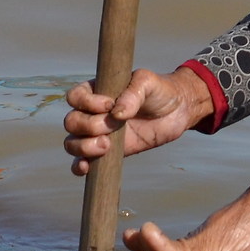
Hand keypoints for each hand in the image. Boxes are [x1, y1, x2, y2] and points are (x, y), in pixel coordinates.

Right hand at [63, 66, 211, 176]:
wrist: (177, 110)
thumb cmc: (159, 90)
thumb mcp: (148, 82)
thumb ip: (132, 93)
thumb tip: (117, 114)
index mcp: (97, 91)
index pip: (75, 97)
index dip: (86, 103)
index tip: (109, 105)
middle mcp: (92, 112)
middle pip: (72, 122)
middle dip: (89, 126)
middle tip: (114, 125)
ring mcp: (97, 134)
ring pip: (73, 143)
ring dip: (84, 147)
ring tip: (106, 146)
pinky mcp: (105, 152)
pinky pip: (81, 162)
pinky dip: (79, 166)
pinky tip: (86, 168)